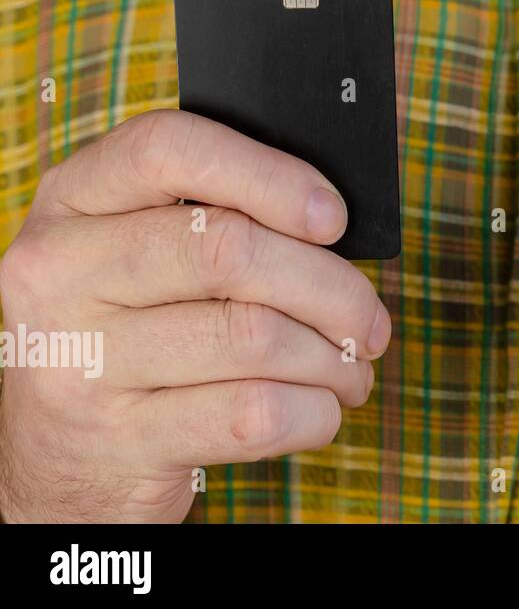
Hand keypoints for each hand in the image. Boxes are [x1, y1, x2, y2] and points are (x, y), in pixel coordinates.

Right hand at [0, 110, 390, 521]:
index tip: (333, 217)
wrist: (66, 458)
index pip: (167, 149)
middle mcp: (58, 272)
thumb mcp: (143, 257)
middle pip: (229, 250)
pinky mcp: (116, 440)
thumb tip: (336, 229)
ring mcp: (78, 361)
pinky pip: (252, 414)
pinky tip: (320, 409)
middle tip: (370, 322)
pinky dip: (313, 412)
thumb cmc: (141, 331)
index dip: (268, 175)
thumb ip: (220, 217)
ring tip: (351, 370)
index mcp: (73, 200)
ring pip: (253, 337)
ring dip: (332, 359)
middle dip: (331, 289)